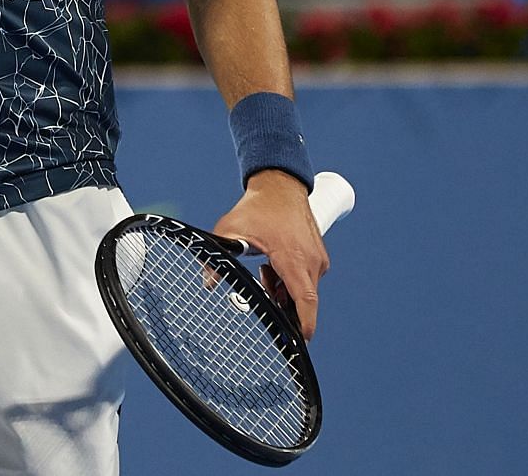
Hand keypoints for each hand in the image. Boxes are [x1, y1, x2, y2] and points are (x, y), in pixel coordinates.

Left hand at [212, 170, 329, 339]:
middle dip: (281, 305)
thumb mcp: (231, 229)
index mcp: (294, 258)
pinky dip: (289, 280)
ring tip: (264, 270)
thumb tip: (208, 281)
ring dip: (283, 291)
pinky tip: (273, 264)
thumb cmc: (258, 207)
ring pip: (303, 291)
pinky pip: (306, 280)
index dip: (304, 326)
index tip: (298, 343)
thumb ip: (219, 255)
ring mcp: (318, 258)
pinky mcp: (319, 256)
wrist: (280, 185)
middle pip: (301, 301)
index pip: (305, 300)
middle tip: (261, 287)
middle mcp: (312, 261)